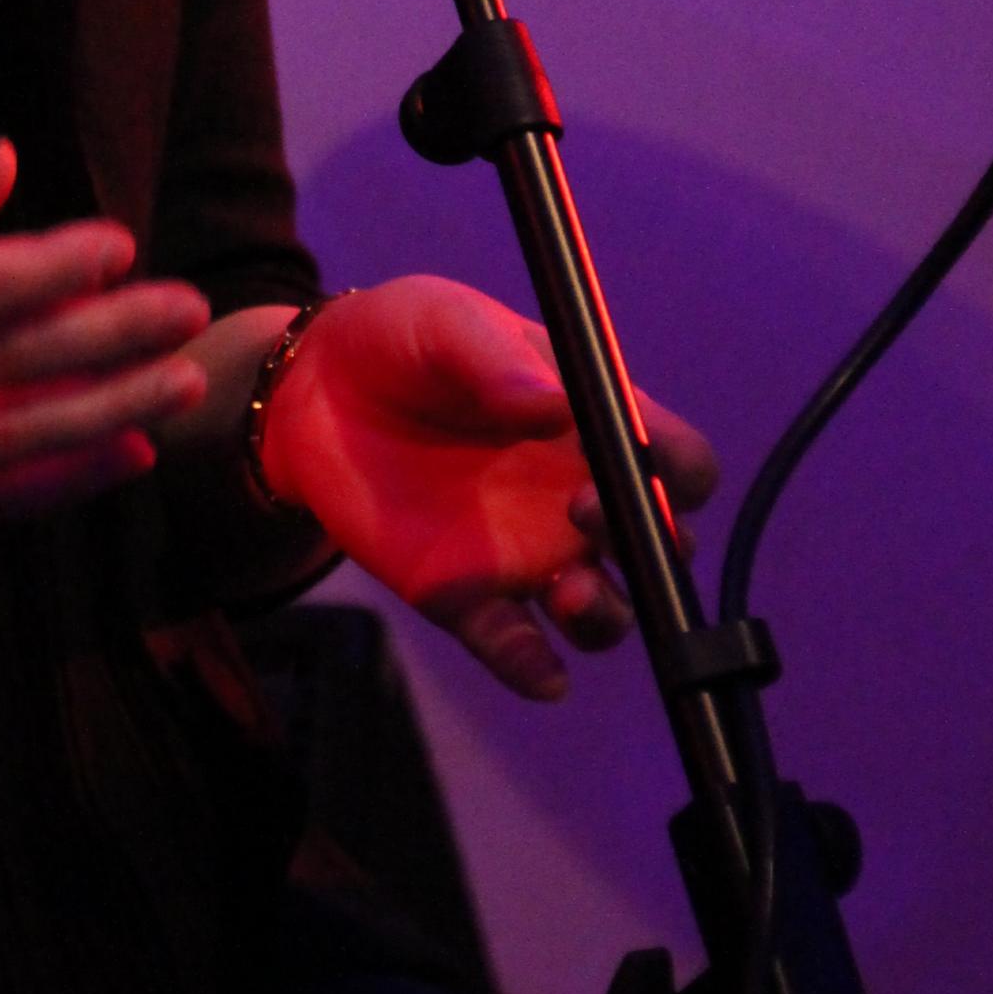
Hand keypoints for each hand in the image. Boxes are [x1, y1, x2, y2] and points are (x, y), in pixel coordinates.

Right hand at [0, 136, 212, 522]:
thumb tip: (10, 165)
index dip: (55, 267)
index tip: (118, 243)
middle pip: (9, 361)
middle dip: (112, 338)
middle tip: (186, 311)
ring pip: (9, 438)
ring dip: (107, 414)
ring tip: (181, 387)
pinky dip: (56, 484)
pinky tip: (121, 455)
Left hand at [259, 275, 718, 701]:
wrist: (311, 392)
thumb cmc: (399, 341)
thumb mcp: (442, 322)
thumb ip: (495, 358)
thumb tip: (552, 405)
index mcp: (591, 425)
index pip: (678, 462)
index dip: (681, 473)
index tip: (652, 468)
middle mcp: (575, 498)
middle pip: (657, 546)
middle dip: (649, 546)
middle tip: (581, 513)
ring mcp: (527, 555)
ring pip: (603, 612)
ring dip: (605, 616)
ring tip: (568, 595)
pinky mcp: (468, 597)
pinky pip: (518, 651)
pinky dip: (536, 670)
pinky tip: (539, 671)